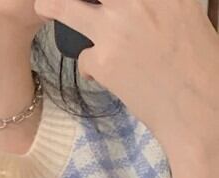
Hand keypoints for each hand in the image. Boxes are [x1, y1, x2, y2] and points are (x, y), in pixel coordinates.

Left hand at [33, 0, 218, 154]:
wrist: (195, 105)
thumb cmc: (196, 63)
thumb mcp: (184, 17)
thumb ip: (158, 6)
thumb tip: (138, 8)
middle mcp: (138, 1)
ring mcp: (117, 29)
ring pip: (70, 9)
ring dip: (54, 7)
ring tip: (43, 6)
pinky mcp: (103, 60)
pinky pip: (85, 58)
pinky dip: (93, 68)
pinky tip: (113, 78)